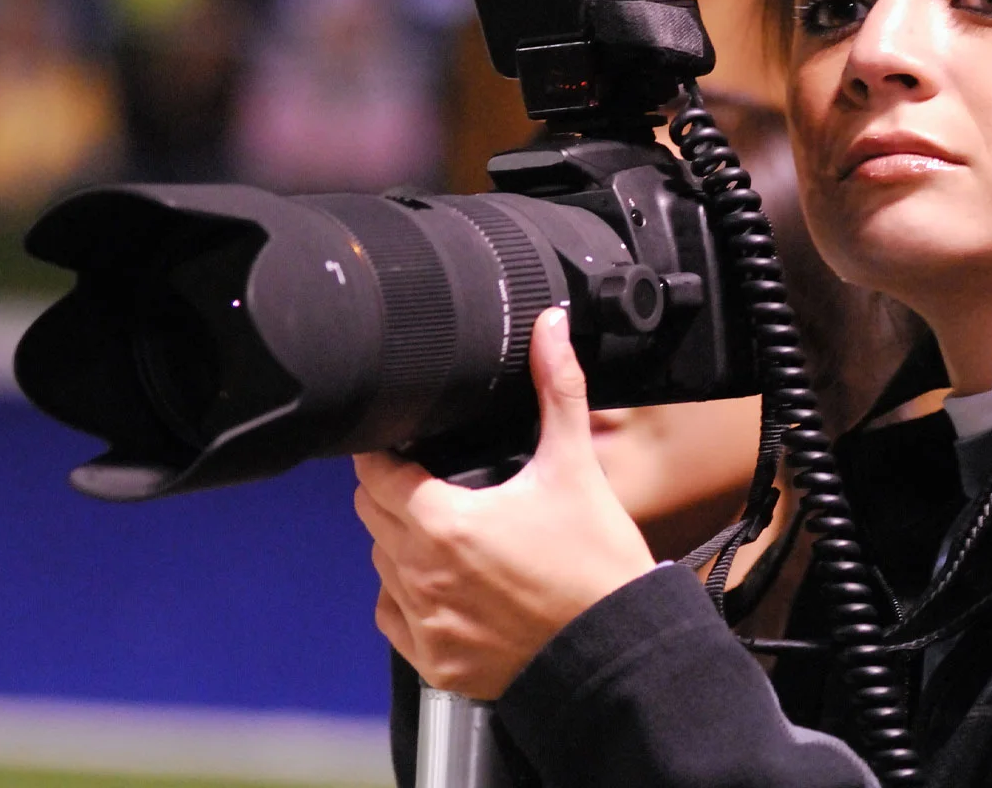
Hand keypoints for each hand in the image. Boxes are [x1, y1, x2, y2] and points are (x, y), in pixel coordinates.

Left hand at [354, 308, 656, 699]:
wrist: (619, 650)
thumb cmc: (598, 565)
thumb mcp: (575, 467)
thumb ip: (556, 389)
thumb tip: (550, 327)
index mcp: (444, 523)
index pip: (374, 473)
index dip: (385, 453)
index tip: (406, 448)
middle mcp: (421, 576)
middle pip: (372, 516)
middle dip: (395, 495)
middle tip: (437, 487)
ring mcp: (425, 624)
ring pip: (382, 567)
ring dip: (403, 546)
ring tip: (453, 537)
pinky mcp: (436, 664)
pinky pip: (393, 619)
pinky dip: (411, 601)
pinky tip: (451, 588)